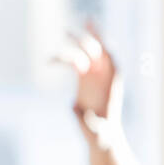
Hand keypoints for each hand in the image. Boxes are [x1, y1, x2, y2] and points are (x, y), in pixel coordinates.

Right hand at [53, 23, 122, 145]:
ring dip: (76, 41)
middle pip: (96, 50)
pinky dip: (65, 56)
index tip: (92, 40)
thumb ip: (91, 122)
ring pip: (85, 52)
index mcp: (113, 81)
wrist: (102, 133)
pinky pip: (75, 61)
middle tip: (68, 32)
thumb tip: (77, 110)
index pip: (110, 58)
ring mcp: (95, 73)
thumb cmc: (102, 133)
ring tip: (64, 31)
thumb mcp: (98, 130)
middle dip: (84, 40)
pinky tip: (50, 60)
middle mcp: (106, 74)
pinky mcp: (84, 77)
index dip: (102, 47)